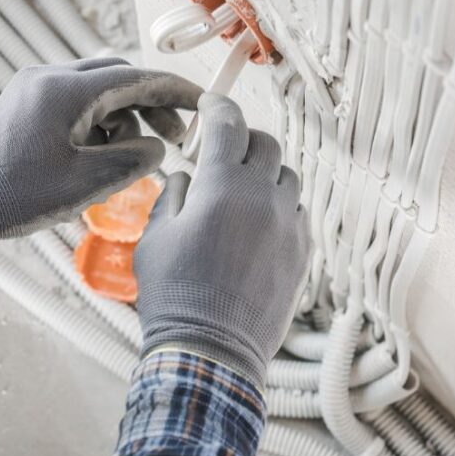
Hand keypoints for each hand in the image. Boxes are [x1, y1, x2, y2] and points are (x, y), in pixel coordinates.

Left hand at [0, 58, 201, 246]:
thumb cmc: (14, 195)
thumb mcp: (84, 185)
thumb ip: (131, 162)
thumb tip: (157, 148)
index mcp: (65, 91)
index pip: (136, 78)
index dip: (175, 90)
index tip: (204, 102)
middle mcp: (50, 78)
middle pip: (119, 77)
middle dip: (152, 104)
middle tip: (177, 137)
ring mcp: (35, 87)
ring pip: (98, 90)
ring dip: (125, 117)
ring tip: (138, 156)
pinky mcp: (26, 103)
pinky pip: (76, 102)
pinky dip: (99, 123)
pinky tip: (106, 155)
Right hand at [133, 93, 310, 388]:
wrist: (211, 351)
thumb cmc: (174, 295)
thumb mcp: (154, 239)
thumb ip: (172, 197)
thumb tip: (185, 179)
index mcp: (222, 187)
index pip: (228, 124)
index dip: (218, 106)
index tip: (210, 104)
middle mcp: (262, 198)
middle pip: (266, 144)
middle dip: (243, 140)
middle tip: (223, 152)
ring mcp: (287, 226)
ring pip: (287, 178)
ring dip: (265, 175)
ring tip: (241, 193)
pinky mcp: (301, 253)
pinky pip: (295, 214)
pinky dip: (277, 208)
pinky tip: (255, 228)